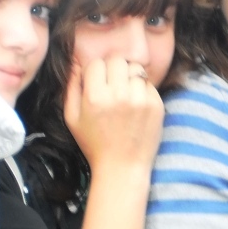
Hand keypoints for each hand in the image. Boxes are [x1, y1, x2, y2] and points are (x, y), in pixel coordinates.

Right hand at [64, 57, 163, 174]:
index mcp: (95, 98)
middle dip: (113, 69)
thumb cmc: (94, 145)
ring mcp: (139, 100)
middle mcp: (118, 96)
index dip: (95, 71)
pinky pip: (148, 84)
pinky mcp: (156, 105)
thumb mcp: (72, 119)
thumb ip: (71, 89)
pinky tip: (136, 105)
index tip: (97, 83)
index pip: (97, 63)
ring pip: (135, 69)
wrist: (122, 168)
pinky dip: (142, 89)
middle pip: (117, 60)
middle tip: (112, 84)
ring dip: (129, 77)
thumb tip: (76, 65)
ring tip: (125, 93)